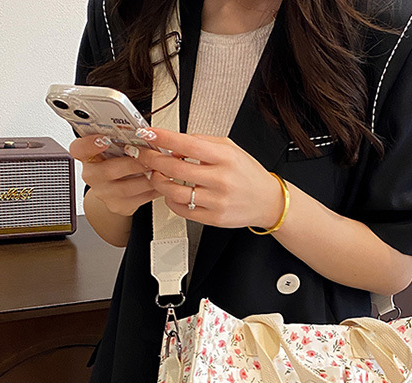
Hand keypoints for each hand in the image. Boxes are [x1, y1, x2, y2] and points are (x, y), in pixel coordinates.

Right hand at [68, 134, 159, 216]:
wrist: (117, 190)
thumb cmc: (117, 162)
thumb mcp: (116, 148)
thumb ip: (121, 140)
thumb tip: (142, 132)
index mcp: (87, 156)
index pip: (79, 149)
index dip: (89, 144)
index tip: (104, 139)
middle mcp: (92, 175)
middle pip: (109, 170)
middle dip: (133, 163)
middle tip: (150, 157)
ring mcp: (103, 193)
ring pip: (126, 188)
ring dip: (147, 178)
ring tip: (160, 170)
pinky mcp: (117, 206)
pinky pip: (138, 199)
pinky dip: (153, 190)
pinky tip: (161, 182)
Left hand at [124, 127, 284, 228]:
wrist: (267, 201)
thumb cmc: (248, 175)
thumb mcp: (231, 149)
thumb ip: (202, 142)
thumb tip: (174, 142)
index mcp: (226, 158)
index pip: (188, 145)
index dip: (163, 138)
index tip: (148, 134)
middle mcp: (222, 180)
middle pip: (175, 169)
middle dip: (153, 160)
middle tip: (144, 155)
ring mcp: (217, 201)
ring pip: (175, 192)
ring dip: (159, 182)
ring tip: (156, 175)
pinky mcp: (214, 218)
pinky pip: (182, 210)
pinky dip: (170, 200)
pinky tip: (171, 193)